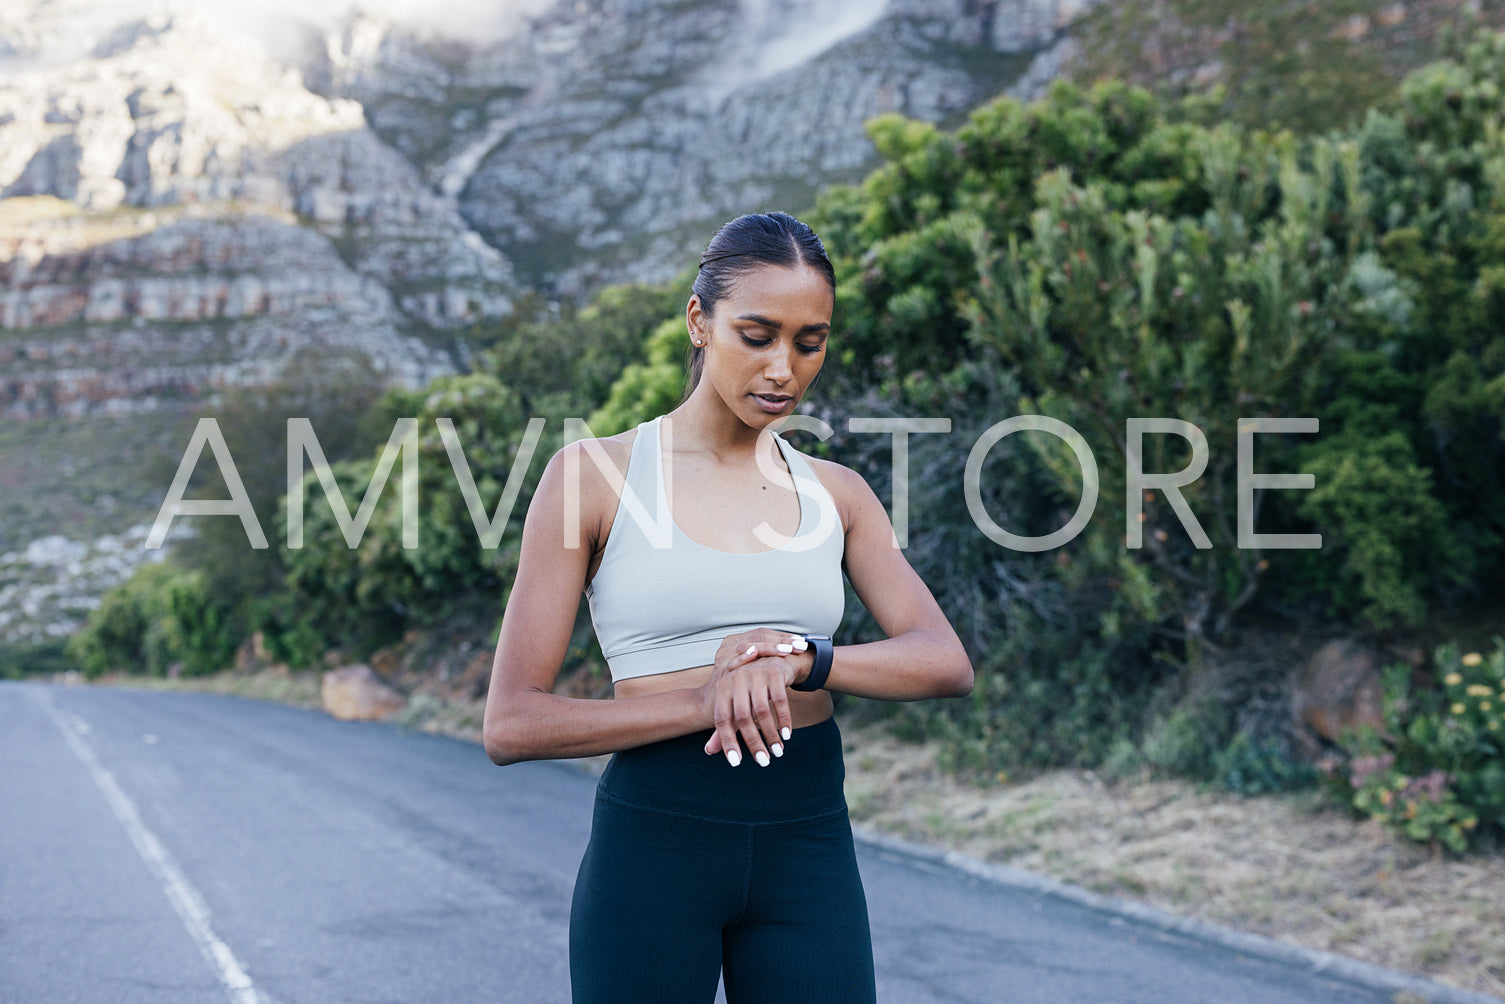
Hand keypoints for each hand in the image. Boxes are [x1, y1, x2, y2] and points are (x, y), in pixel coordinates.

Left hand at [700, 633, 810, 765]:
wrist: (772, 659)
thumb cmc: (750, 688)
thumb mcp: (735, 704)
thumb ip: (723, 727)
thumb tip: (709, 750)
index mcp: (723, 687)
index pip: (721, 719)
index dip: (726, 741)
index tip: (735, 762)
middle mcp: (736, 679)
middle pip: (742, 718)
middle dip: (753, 742)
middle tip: (763, 761)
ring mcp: (755, 674)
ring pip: (762, 711)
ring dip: (771, 735)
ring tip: (777, 751)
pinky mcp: (774, 673)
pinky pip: (780, 701)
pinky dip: (784, 720)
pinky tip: (786, 735)